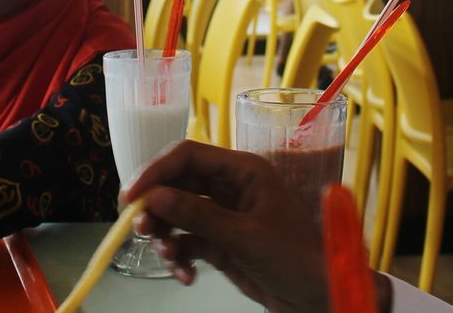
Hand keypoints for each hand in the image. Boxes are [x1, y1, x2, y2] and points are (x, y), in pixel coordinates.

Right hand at [124, 140, 338, 312]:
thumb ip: (199, 216)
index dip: (156, 170)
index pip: (188, 155)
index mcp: (243, 170)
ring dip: (166, 234)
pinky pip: (187, 241)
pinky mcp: (221, 243)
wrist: (320, 296)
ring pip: (178, 213)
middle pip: (177, 182)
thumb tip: (155, 197)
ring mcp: (224, 215)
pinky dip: (180, 257)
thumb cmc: (297, 257)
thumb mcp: (246, 237)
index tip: (131, 196)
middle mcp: (231, 186)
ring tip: (168, 256)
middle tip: (140, 228)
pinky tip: (186, 275)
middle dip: (155, 205)